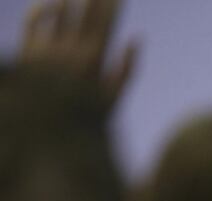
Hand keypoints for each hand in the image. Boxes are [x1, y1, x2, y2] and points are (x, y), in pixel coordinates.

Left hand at [20, 0, 137, 106]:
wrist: (44, 129)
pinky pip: (33, 21)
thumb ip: (127, 69)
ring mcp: (46, 48)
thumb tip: (136, 38)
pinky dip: (42, 9)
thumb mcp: (113, 99)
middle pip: (84, 14)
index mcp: (93, 59)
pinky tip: (52, 5)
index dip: (112, 6)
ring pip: (59, 12)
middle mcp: (69, 49)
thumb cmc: (83, 117)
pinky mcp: (27, 51)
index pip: (105, 23)